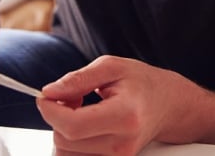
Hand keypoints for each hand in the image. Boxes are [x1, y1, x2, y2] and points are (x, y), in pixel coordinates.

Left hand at [37, 55, 189, 155]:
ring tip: (81, 110)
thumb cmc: (142, 83)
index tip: (46, 96)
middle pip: (66, 140)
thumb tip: (49, 93)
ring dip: (63, 130)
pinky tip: (84, 126)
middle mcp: (123, 144)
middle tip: (72, 97)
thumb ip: (78, 79)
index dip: (51, 111)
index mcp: (125, 116)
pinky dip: (71, 142)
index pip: (73, 125)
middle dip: (57, 117)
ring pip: (66, 153)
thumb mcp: (112, 67)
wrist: (168, 106)